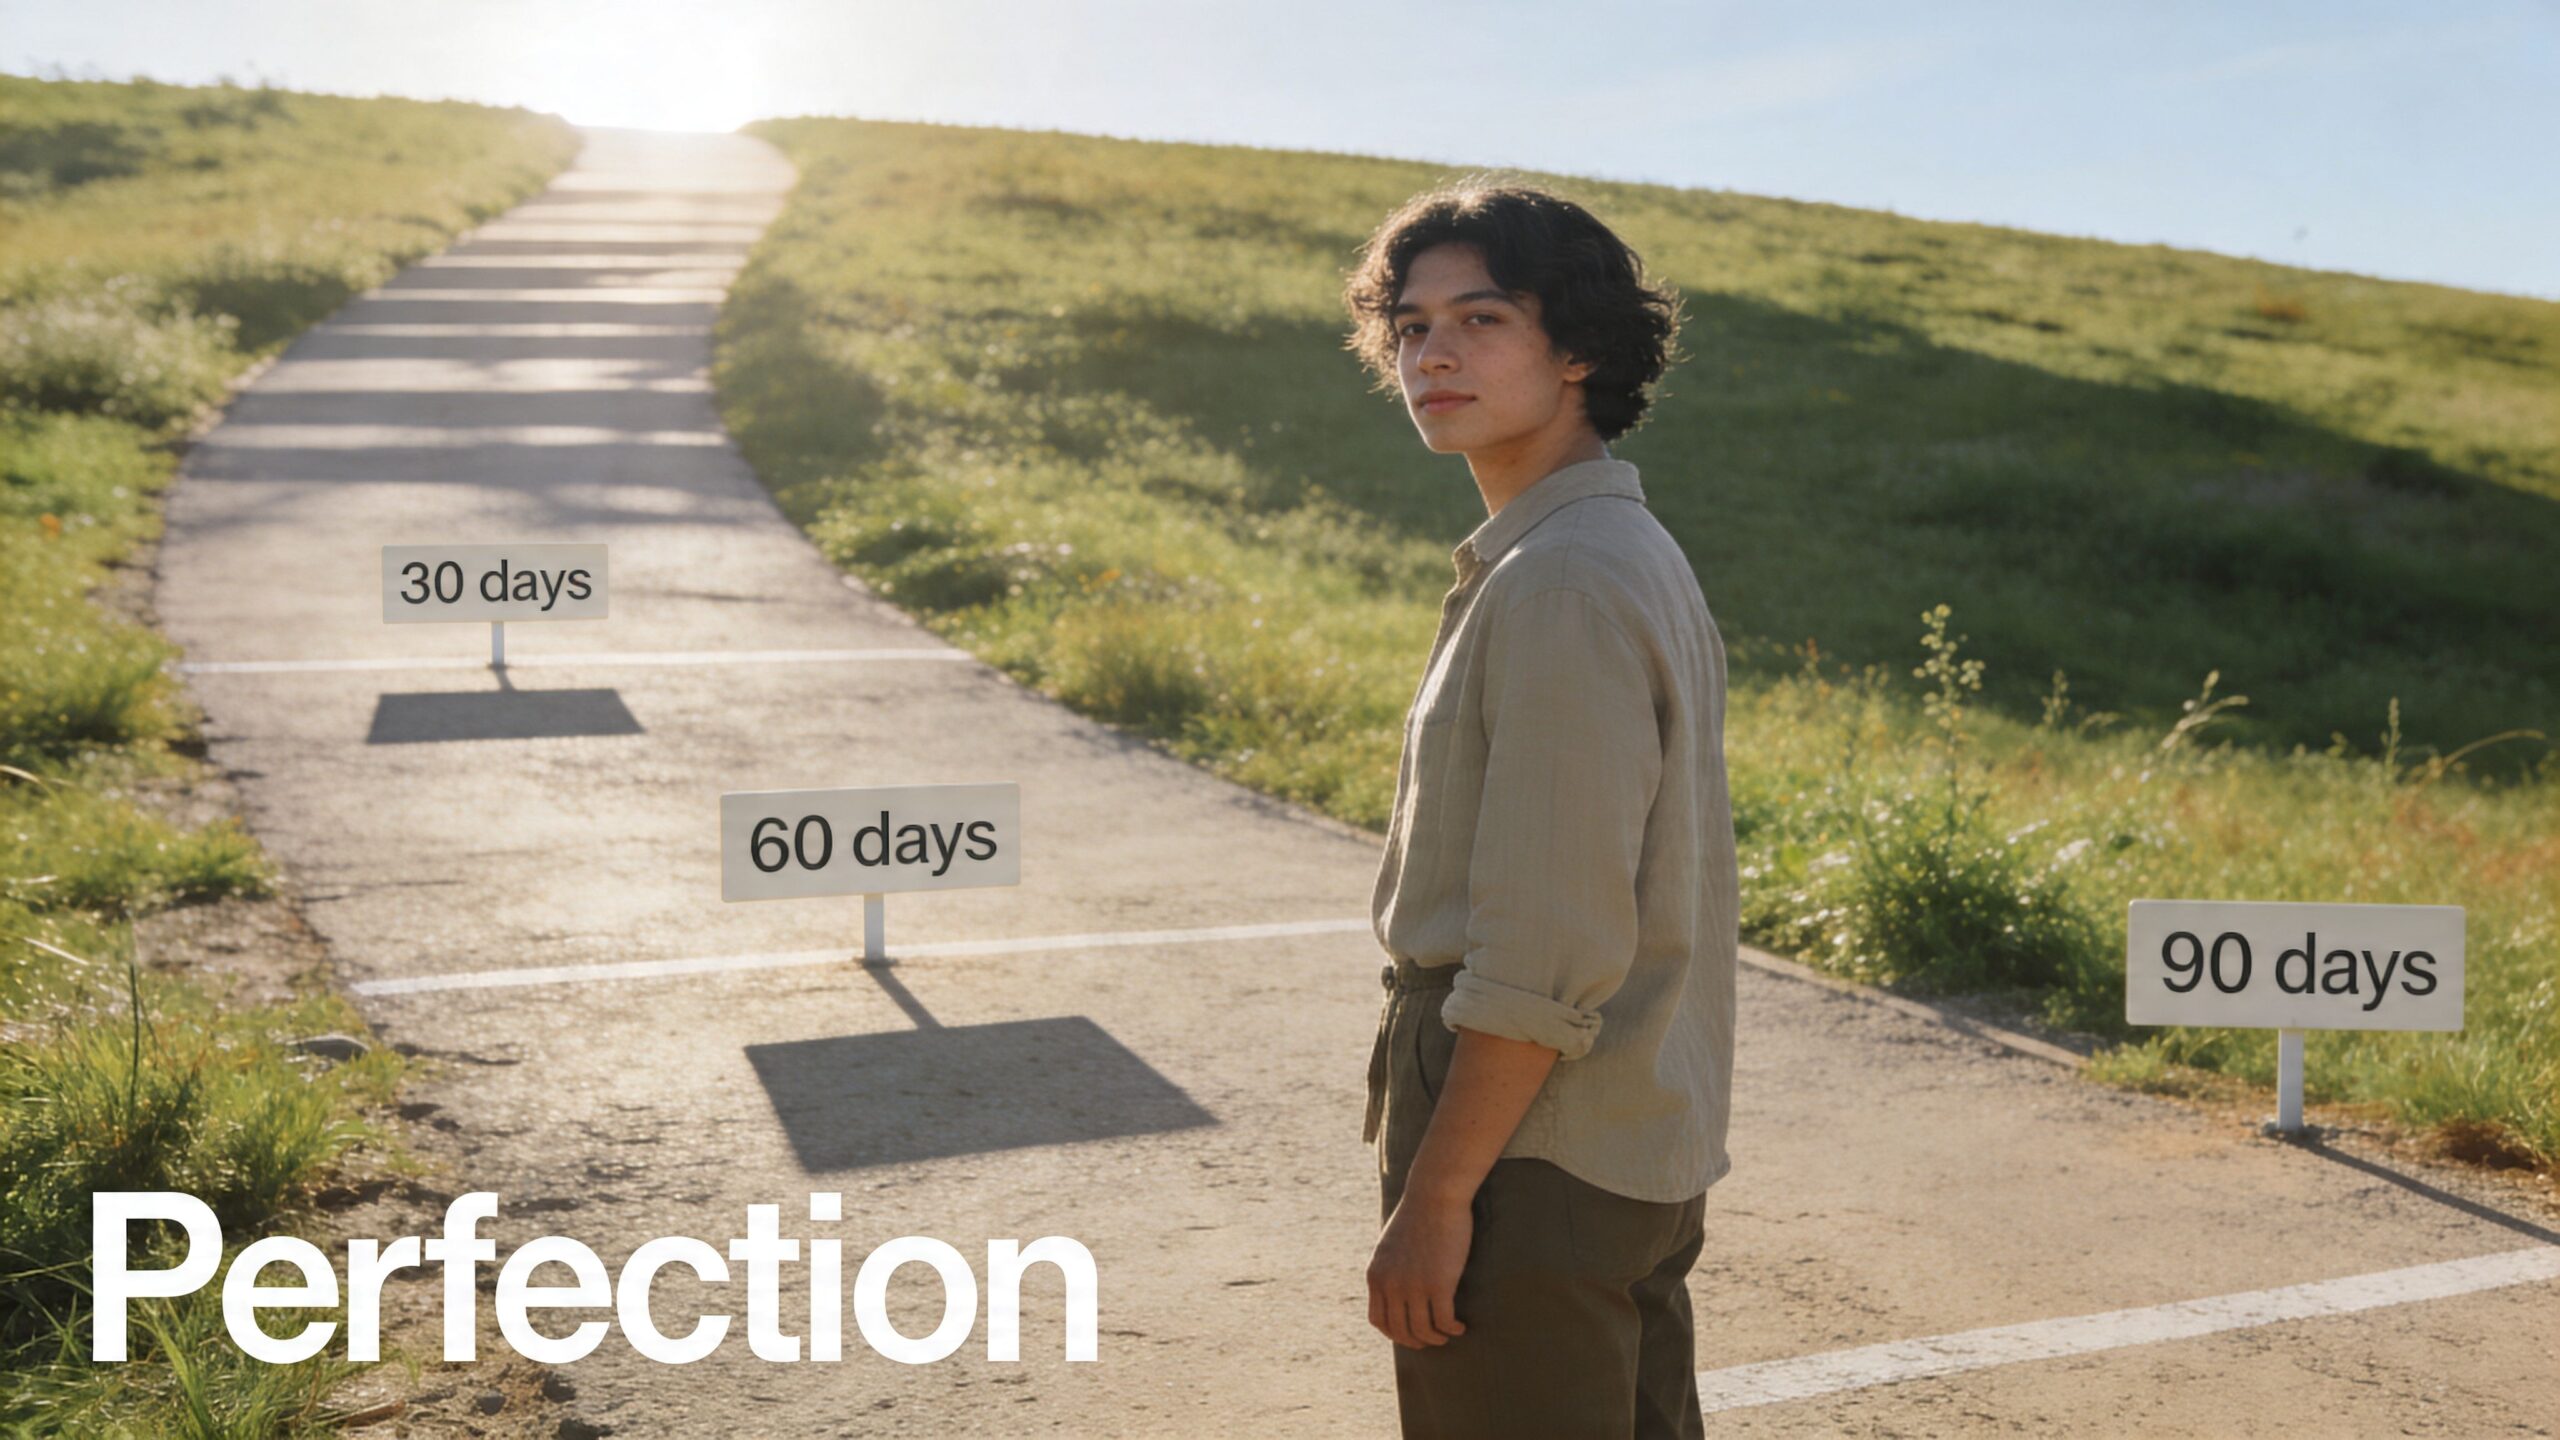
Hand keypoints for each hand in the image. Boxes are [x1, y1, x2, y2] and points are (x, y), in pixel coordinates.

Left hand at [1367, 1192, 1472, 1348]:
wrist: (1435, 1194)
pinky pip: (1444, 1321)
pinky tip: (1460, 1326)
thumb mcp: (1390, 1244)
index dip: (1394, 1334)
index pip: (1378, 1320)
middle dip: (1416, 1341)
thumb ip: (1389, 1268)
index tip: (1410, 1334)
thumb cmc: (1418, 1215)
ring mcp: (1413, 1286)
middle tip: (1432, 1340)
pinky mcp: (1438, 1284)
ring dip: (1436, 1338)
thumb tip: (1396, 1288)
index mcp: (1376, 1275)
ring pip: (1422, 1330)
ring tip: (1447, 1334)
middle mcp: (1390, 1284)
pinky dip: (1452, 1329)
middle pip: (1399, 1331)